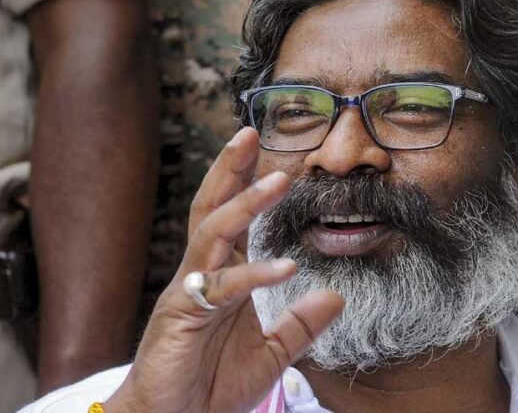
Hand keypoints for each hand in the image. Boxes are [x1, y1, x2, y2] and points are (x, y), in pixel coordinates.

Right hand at [104, 128, 343, 412]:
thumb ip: (299, 325)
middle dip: (230, 169)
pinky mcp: (181, 318)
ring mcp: (188, 293)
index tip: (264, 149)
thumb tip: (336, 296)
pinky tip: (285, 266)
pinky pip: (221, 289)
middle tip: (249, 131)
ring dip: (245, 204)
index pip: (231, 218)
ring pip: (213, 234)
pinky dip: (254, 275)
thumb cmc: (210, 387)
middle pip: (212, 209)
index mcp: (220, 278)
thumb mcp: (270, 354)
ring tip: (278, 179)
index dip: (245, 182)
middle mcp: (201, 275)